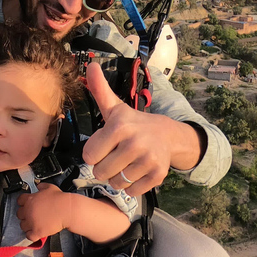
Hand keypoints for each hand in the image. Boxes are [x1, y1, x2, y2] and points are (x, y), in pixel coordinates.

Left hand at [16, 183, 68, 240]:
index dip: (23, 203)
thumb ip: (42, 186)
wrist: (67, 210)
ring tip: (33, 224)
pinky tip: (35, 233)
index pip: (19, 201)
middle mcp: (28, 210)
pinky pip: (29, 236)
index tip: (25, 205)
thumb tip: (39, 186)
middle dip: (24, 215)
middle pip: (19, 214)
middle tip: (30, 215)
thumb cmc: (60, 199)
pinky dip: (31, 235)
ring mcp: (32, 222)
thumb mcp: (50, 187)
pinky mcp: (37, 231)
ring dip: (27, 225)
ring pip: (23, 225)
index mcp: (30, 199)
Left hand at [82, 63, 174, 196]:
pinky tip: (137, 171)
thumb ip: (99, 90)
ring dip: (117, 177)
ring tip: (125, 163)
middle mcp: (134, 143)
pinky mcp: (158, 174)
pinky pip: (132, 191)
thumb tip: (90, 65)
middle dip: (104, 166)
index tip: (105, 144)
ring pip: (116, 183)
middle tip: (115, 155)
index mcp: (118, 127)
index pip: (89, 156)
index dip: (94, 153)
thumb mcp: (114, 107)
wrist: (167, 134)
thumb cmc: (132, 123)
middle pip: (100, 172)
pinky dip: (131, 186)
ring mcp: (148, 160)